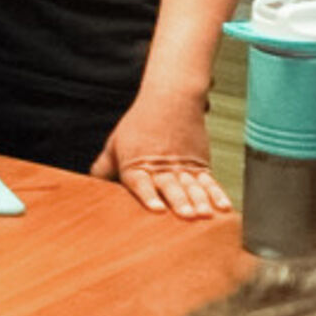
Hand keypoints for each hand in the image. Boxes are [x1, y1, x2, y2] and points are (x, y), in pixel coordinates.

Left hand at [95, 89, 229, 218]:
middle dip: (179, 202)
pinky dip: (217, 194)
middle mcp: (161, 167)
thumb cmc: (139, 124)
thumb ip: (104, 168)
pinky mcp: (200, 165)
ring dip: (199, 201)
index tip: (156, 209)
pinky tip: (223, 207)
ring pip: (192, 186)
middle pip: (170, 186)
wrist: (170, 100)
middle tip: (186, 215)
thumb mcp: (115, 144)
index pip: (141, 182)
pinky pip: (209, 181)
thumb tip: (92, 186)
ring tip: (205, 214)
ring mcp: (183, 166)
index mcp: (136, 164)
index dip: (148, 195)